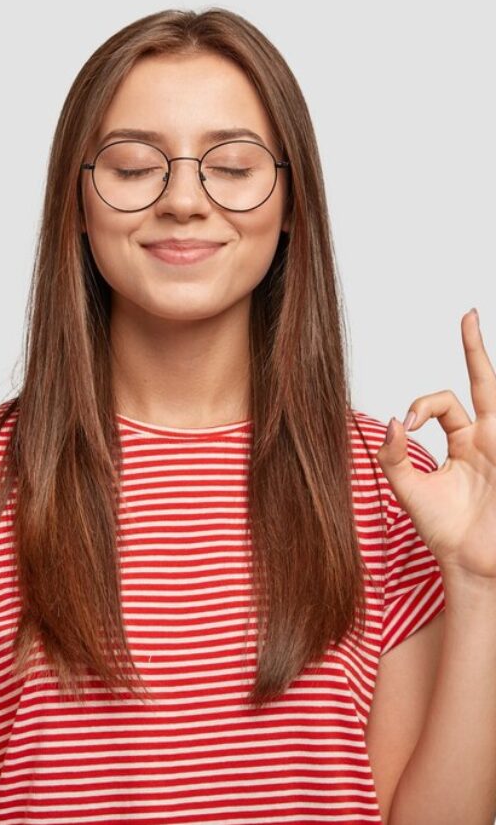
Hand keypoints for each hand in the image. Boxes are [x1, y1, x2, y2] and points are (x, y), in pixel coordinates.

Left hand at [376, 308, 495, 580]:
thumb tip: (394, 420)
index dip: (422, 405)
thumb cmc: (443, 530)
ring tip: (470, 321)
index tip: (407, 423)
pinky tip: (492, 426)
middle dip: (475, 348)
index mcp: (462, 441)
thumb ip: (393, 456)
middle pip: (484, 383)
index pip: (443, 403)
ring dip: (483, 363)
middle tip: (468, 314)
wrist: (470, 564)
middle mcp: (487, 438)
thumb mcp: (408, 489)